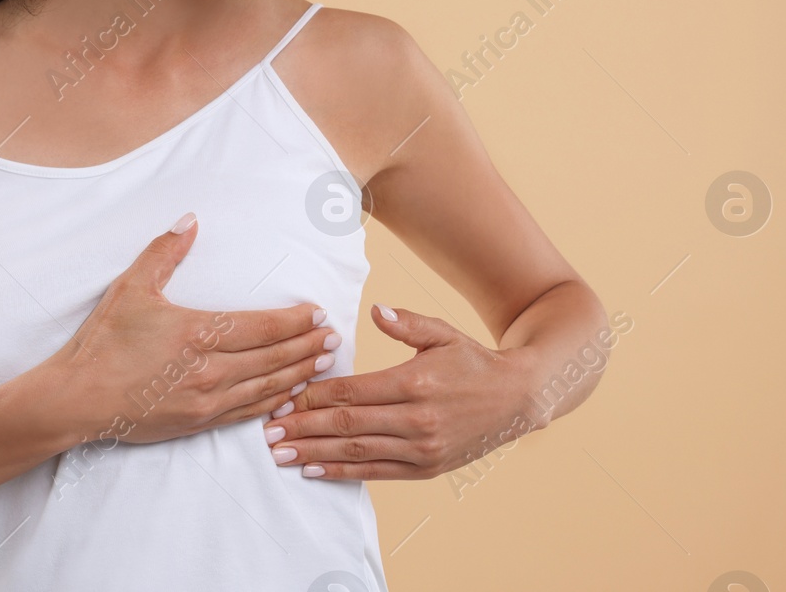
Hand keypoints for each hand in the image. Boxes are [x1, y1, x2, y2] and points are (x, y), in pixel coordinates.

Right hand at [40, 213, 342, 445]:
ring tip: (322, 361)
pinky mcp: (199, 422)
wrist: (78, 399)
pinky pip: (248, 411)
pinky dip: (274, 401)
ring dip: (298, 373)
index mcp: (199, 333)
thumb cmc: (103, 342)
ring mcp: (207, 401)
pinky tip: (288, 393)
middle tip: (332, 336)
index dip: (295, 321)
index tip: (316, 313)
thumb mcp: (131, 287)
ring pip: (268, 386)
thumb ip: (164, 252)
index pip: (264, 327)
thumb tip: (189, 220)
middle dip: (307, 346)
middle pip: (275, 358)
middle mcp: (211, 370)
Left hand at [260, 303, 544, 478]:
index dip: (315, 397)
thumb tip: (377, 312)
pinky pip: (377, 471)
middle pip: (348, 425)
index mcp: (414, 382)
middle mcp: (417, 419)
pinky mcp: (426, 468)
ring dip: (315, 454)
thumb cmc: (472, 360)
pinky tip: (315, 470)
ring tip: (281, 454)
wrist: (517, 399)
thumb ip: (407, 324)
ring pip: (358, 452)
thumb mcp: (442, 333)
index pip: (353, 392)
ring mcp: (422, 448)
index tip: (283, 398)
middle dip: (304, 429)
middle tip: (268, 432)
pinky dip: (343, 472)